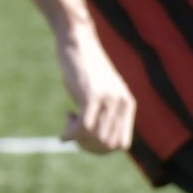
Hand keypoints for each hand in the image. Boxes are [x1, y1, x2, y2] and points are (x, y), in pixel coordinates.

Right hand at [56, 29, 135, 154]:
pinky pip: (84, 126)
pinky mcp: (91, 94)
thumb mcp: (101, 92)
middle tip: (74, 132)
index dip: (103, 149)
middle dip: (88, 146)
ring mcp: (108, 99)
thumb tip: (97, 144)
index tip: (87, 137)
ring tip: (70, 122)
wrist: (78, 42)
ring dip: (79, 139)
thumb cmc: (85, 69)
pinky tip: (65, 127)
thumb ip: (105, 113)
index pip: (122, 144)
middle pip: (107, 144)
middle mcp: (121, 103)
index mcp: (127, 104)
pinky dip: (71, 133)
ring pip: (96, 138)